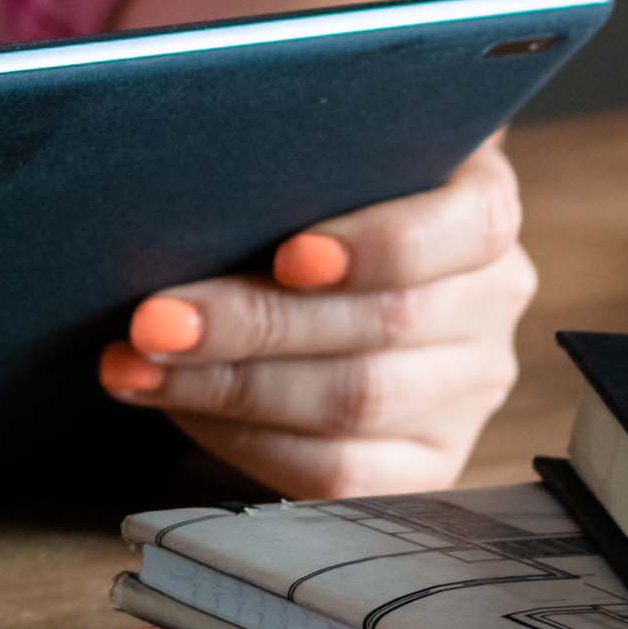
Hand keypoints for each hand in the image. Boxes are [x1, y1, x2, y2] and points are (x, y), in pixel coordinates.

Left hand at [94, 141, 534, 498]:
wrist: (311, 268)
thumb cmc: (300, 197)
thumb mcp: (316, 160)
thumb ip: (292, 155)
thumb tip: (190, 161)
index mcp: (481, 207)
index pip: (468, 225)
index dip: (380, 244)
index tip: (289, 254)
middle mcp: (490, 301)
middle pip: (384, 323)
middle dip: (252, 323)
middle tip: (154, 319)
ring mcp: (464, 390)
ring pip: (351, 402)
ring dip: (226, 385)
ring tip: (137, 363)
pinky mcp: (425, 463)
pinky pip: (338, 473)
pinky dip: (244, 440)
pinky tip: (179, 406)